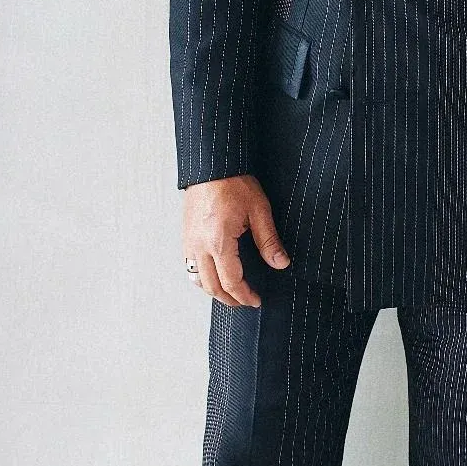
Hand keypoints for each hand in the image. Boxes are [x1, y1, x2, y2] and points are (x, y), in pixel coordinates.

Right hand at [182, 174, 289, 307]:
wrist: (212, 164)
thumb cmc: (234, 182)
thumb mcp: (258, 209)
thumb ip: (269, 240)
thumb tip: (280, 263)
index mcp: (219, 242)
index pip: (231, 282)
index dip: (244, 295)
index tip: (256, 300)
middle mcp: (199, 246)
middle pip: (212, 287)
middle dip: (230, 299)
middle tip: (246, 301)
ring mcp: (189, 241)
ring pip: (197, 280)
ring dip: (214, 291)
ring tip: (231, 292)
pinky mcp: (185, 235)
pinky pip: (189, 266)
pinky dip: (201, 278)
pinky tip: (213, 275)